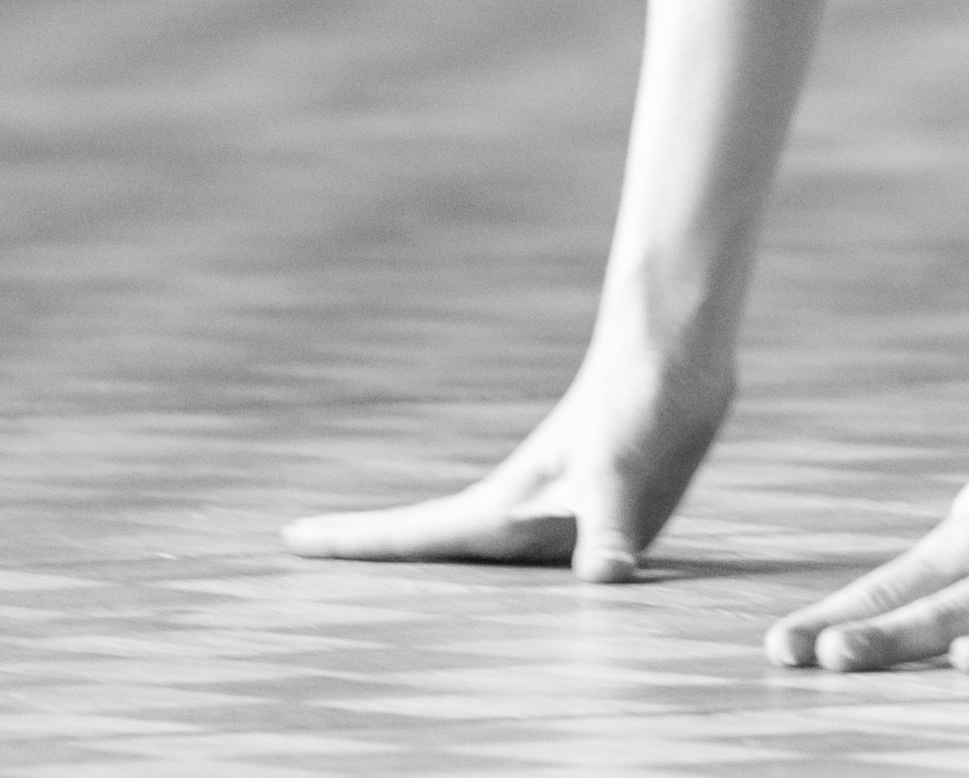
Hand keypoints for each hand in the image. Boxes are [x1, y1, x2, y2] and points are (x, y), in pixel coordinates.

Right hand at [284, 348, 731, 580]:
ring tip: (416, 613)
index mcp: (506, 509)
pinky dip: (542, 598)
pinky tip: (551, 612)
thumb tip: (605, 582)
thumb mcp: (617, 467)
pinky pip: (559, 577)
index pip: (414, 534)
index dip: (352, 542)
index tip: (289, 538)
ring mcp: (562, 522)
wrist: (679, 354)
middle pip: (441, 563)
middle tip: (321, 587)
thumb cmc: (635, 397)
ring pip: (498, 575)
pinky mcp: (604, 523)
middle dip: (385, 577)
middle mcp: (525, 521)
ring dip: (461, 594)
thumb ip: (609, 529)